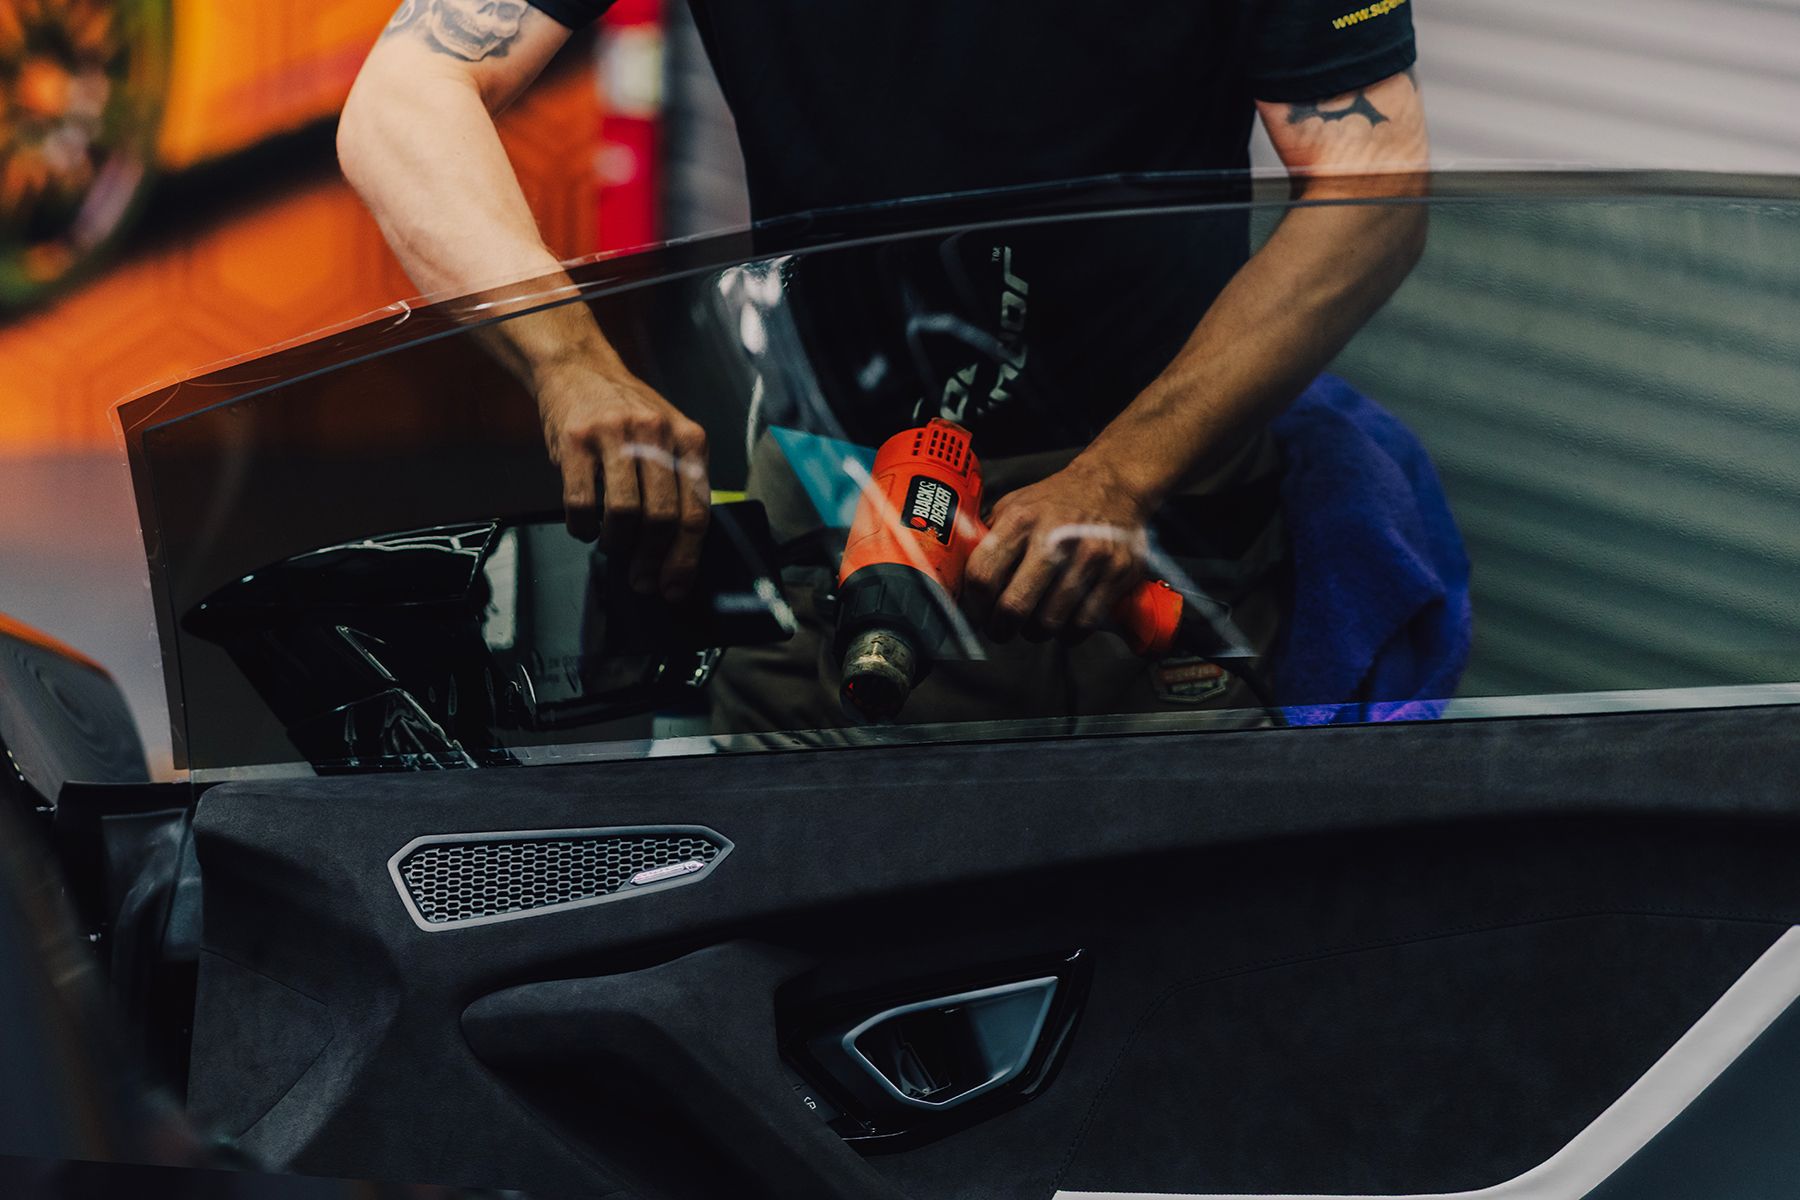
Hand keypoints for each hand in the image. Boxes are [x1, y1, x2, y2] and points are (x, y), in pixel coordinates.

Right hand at [535, 360, 709, 600]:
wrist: (580, 369)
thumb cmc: (627, 413)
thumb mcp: (668, 438)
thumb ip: (679, 484)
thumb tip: (678, 552)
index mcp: (689, 440)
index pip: (696, 512)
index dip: (686, 559)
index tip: (675, 587)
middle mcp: (656, 435)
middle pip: (663, 518)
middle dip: (652, 560)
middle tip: (641, 579)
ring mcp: (615, 435)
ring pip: (625, 513)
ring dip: (617, 544)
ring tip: (612, 546)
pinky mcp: (576, 440)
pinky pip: (582, 501)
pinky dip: (583, 527)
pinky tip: (585, 528)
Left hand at [963, 457, 1151, 642]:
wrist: (1113, 484)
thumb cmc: (1057, 501)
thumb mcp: (1014, 505)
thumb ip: (987, 538)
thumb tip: (957, 577)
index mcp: (1021, 519)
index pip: (983, 575)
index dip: (975, 606)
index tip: (977, 615)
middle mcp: (1055, 536)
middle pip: (1015, 606)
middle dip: (1002, 628)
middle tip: (1002, 630)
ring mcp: (1090, 556)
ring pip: (1050, 621)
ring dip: (1036, 632)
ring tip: (1035, 624)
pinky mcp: (1117, 572)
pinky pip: (1084, 623)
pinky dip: (1069, 633)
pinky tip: (1065, 623)